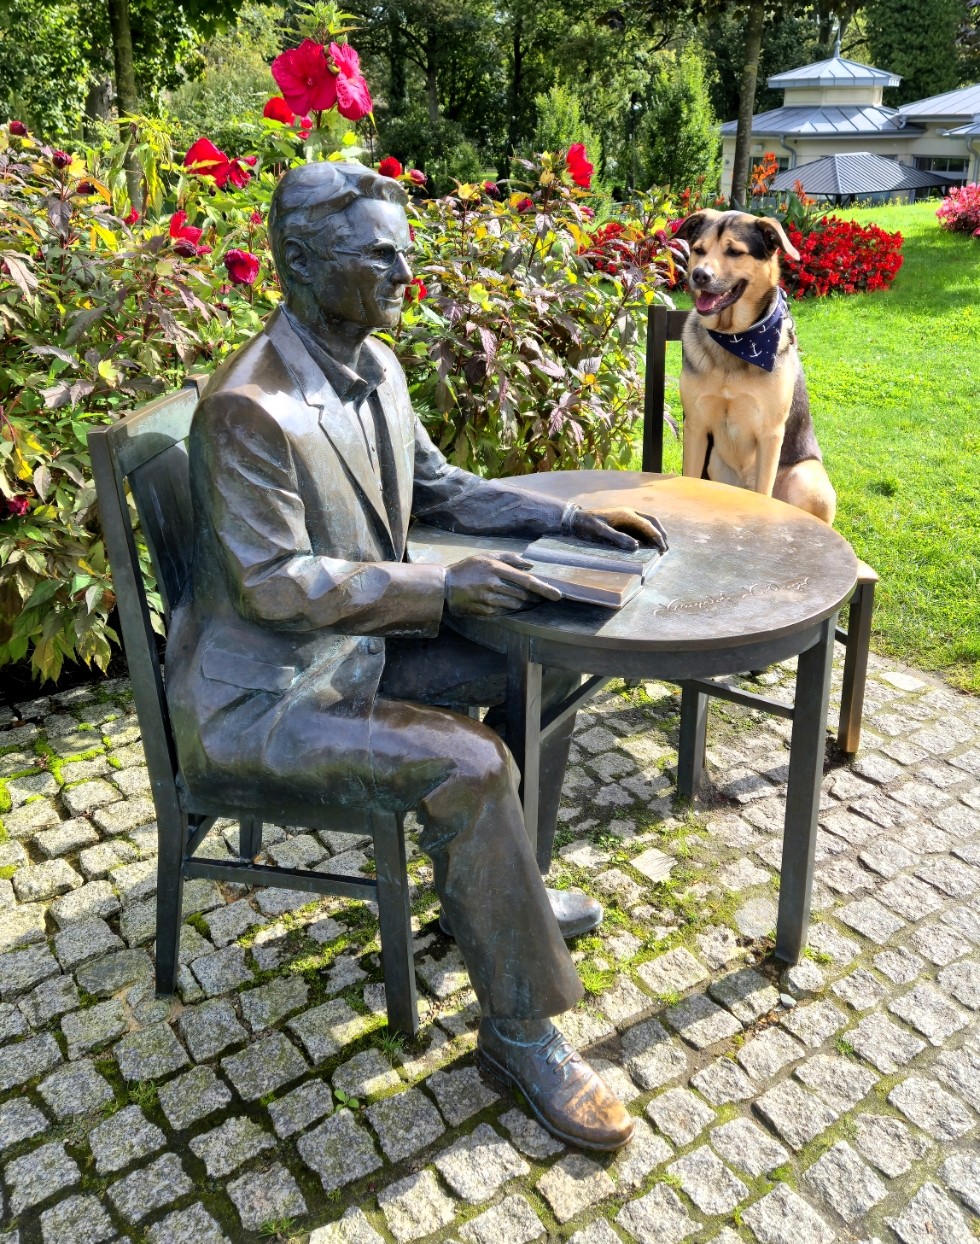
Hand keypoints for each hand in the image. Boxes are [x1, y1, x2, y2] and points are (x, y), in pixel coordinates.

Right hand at [445, 553, 561, 616]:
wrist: (444, 586)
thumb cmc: (467, 568)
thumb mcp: (487, 556)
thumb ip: (510, 558)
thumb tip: (530, 565)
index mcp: (497, 569)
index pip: (527, 581)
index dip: (545, 589)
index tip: (558, 596)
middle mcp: (495, 585)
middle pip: (525, 595)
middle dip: (535, 597)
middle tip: (542, 597)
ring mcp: (490, 600)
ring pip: (517, 605)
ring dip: (525, 604)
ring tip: (527, 600)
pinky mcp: (485, 611)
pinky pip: (506, 612)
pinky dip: (511, 609)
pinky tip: (509, 604)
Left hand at [568, 506, 668, 551]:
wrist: (576, 519)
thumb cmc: (587, 525)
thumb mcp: (600, 532)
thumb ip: (618, 538)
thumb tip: (636, 546)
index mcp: (626, 514)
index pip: (647, 525)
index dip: (656, 537)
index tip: (662, 548)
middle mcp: (629, 513)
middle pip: (652, 521)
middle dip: (660, 533)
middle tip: (665, 548)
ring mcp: (627, 516)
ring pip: (648, 522)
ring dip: (656, 533)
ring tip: (661, 546)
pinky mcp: (623, 521)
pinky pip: (640, 526)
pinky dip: (648, 534)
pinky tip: (648, 544)